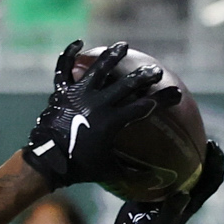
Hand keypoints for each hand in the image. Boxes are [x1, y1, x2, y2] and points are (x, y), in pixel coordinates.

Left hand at [24, 40, 175, 188]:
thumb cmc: (79, 168)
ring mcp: (78, 95)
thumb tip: (156, 180)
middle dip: (145, 75)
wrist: (46, 163)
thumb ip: (133, 172)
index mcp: (112, 121)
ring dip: (112, 56)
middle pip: (128, 83)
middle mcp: (98, 103)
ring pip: (99, 69)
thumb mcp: (109, 171)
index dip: (163, 100)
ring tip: (123, 46)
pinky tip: (78, 43)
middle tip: (154, 72)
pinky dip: (69, 55)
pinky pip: (64, 69)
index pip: (145, 106)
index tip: (177, 95)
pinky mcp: (62, 92)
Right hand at [104, 140, 223, 223]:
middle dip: (204, 151)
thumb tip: (184, 194)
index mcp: (192, 202)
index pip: (213, 180)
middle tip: (197, 133)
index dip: (217, 162)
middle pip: (202, 169)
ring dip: (184, 152)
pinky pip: (164, 170)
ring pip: (184, 168)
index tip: (213, 146)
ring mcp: (170, 191)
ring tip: (177, 135)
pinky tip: (153, 147)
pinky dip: (163, 158)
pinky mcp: (154, 189)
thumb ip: (172, 211)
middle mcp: (185, 193)